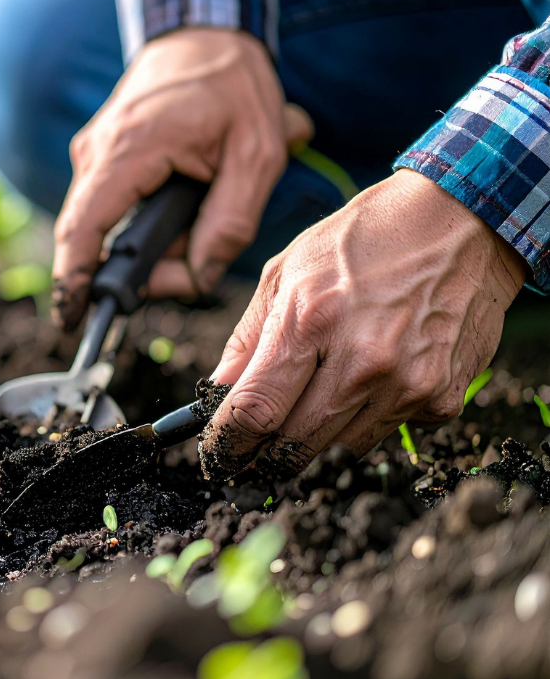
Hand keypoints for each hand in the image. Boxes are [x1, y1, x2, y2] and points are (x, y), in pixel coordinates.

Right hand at [51, 28, 312, 329]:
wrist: (203, 33)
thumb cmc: (234, 87)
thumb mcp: (257, 156)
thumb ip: (229, 225)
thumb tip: (196, 278)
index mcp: (129, 150)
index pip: (84, 228)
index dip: (73, 279)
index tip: (69, 319)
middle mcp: (95, 153)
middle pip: (98, 237)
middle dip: (144, 265)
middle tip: (194, 266)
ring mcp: (92, 154)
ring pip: (108, 224)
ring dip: (154, 237)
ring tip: (204, 207)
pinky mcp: (98, 157)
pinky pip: (113, 207)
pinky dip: (147, 218)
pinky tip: (187, 196)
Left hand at [199, 170, 527, 479]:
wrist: (461, 221)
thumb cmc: (366, 238)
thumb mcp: (287, 269)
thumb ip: (249, 337)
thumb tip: (219, 389)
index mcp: (311, 321)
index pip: (255, 410)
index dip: (228, 444)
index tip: (218, 457)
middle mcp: (363, 360)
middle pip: (295, 444)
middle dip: (266, 455)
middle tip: (252, 453)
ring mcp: (407, 383)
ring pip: (340, 447)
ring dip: (318, 438)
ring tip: (317, 399)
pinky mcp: (442, 397)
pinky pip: (388, 433)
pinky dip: (369, 418)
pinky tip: (372, 381)